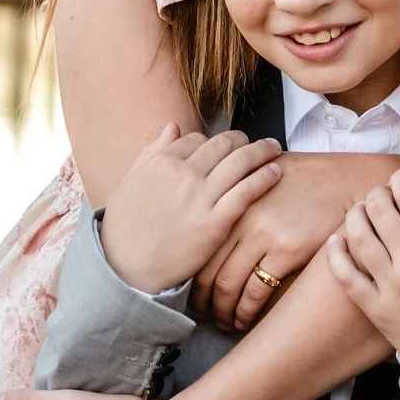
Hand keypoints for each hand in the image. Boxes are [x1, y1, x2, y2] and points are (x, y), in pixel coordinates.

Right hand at [101, 126, 282, 293]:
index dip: (213, 141)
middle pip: (224, 144)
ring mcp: (200, 197)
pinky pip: (247, 191)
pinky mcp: (216, 222)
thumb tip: (173, 126)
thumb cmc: (123, 230)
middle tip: (256, 143)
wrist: (125, 272)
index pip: (198, 138)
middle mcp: (183, 174)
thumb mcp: (128, 184)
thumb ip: (152, 153)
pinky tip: (276, 172)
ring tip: (274, 149)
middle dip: (243, 140)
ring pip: (241, 161)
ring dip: (262, 151)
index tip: (224, 147)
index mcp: (162, 162)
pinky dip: (265, 177)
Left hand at [191, 151, 399, 330]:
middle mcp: (242, 218)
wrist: (345, 181)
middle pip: (209, 270)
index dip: (193, 278)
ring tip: (226, 322)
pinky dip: (247, 311)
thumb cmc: (306, 179)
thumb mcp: (263, 176)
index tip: (194, 294)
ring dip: (224, 311)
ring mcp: (264, 235)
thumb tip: (213, 221)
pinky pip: (257, 291)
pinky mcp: (288, 250)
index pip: (201, 249)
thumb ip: (237, 195)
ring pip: (229, 285)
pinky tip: (246, 319)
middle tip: (204, 314)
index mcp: (232, 201)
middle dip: (204, 300)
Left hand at [327, 170, 399, 355]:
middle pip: (379, 211)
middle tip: (383, 193)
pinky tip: (336, 241)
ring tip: (361, 210)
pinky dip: (336, 255)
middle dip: (378, 193)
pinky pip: (346, 278)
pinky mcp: (375, 309)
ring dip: (355, 215)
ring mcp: (390, 287)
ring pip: (359, 238)